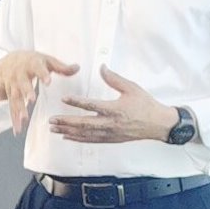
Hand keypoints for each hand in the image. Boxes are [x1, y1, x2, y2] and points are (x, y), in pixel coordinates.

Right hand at [0, 48, 77, 131]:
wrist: (8, 62)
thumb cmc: (32, 61)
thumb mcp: (47, 60)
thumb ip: (61, 67)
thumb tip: (77, 67)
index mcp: (31, 64)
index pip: (37, 68)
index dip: (42, 75)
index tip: (48, 81)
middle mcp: (19, 74)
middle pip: (22, 83)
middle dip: (26, 91)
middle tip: (32, 100)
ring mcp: (13, 85)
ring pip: (15, 97)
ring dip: (19, 108)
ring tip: (24, 119)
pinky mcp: (9, 95)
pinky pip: (11, 108)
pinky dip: (14, 119)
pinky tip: (18, 130)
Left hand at [53, 67, 180, 145]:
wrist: (158, 124)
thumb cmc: (146, 105)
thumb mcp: (131, 88)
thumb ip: (114, 79)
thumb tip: (102, 68)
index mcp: (115, 109)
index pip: (92, 105)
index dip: (76, 102)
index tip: (63, 99)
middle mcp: (110, 124)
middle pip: (84, 124)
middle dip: (66, 122)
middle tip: (51, 120)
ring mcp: (110, 134)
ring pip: (85, 134)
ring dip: (68, 132)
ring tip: (54, 129)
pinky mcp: (111, 139)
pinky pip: (91, 140)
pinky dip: (78, 139)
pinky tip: (67, 137)